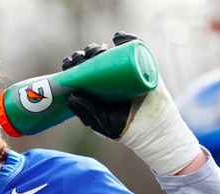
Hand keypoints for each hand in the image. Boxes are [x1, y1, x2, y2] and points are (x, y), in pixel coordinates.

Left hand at [63, 32, 201, 175]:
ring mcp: (125, 70)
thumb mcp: (100, 121)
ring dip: (99, 48)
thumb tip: (71, 96)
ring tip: (96, 51)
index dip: (73, 66)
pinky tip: (117, 38)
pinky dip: (127, 39)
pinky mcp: (142, 66)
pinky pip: (135, 48)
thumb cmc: (122, 127)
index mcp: (95, 88)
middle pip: (93, 60)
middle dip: (84, 55)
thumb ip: (86, 111)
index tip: (67, 64)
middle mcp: (108, 77)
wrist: (151, 129)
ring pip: (110, 53)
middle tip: (80, 57)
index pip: (81, 72)